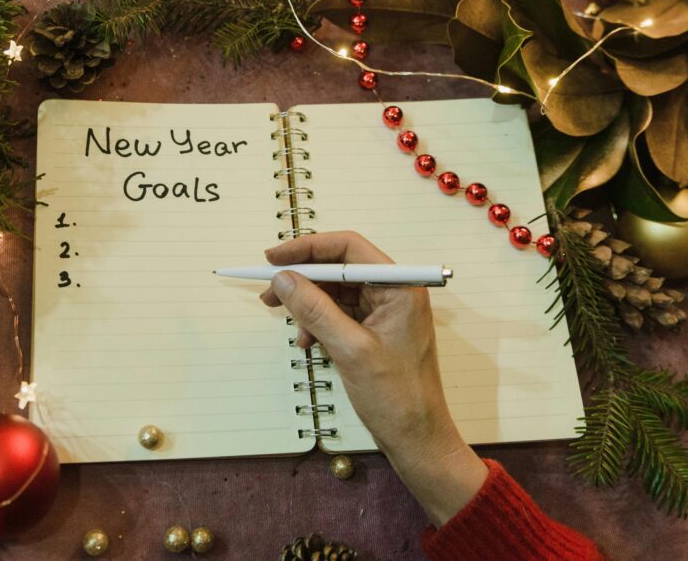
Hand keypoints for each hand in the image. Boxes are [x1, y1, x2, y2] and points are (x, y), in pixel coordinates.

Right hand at [260, 231, 486, 526]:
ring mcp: (385, 312)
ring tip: (292, 329)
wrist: (417, 439)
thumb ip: (315, 310)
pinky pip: (339, 314)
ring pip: (336, 293)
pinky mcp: (375, 331)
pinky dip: (319, 324)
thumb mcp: (349, 350)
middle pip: (339, 269)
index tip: (273, 259)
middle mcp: (394, 292)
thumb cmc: (396, 397)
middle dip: (303, 280)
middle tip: (270, 293)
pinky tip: (308, 343)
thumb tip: (283, 279)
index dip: (308, 249)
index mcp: (399, 287)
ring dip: (308, 306)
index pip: (348, 248)